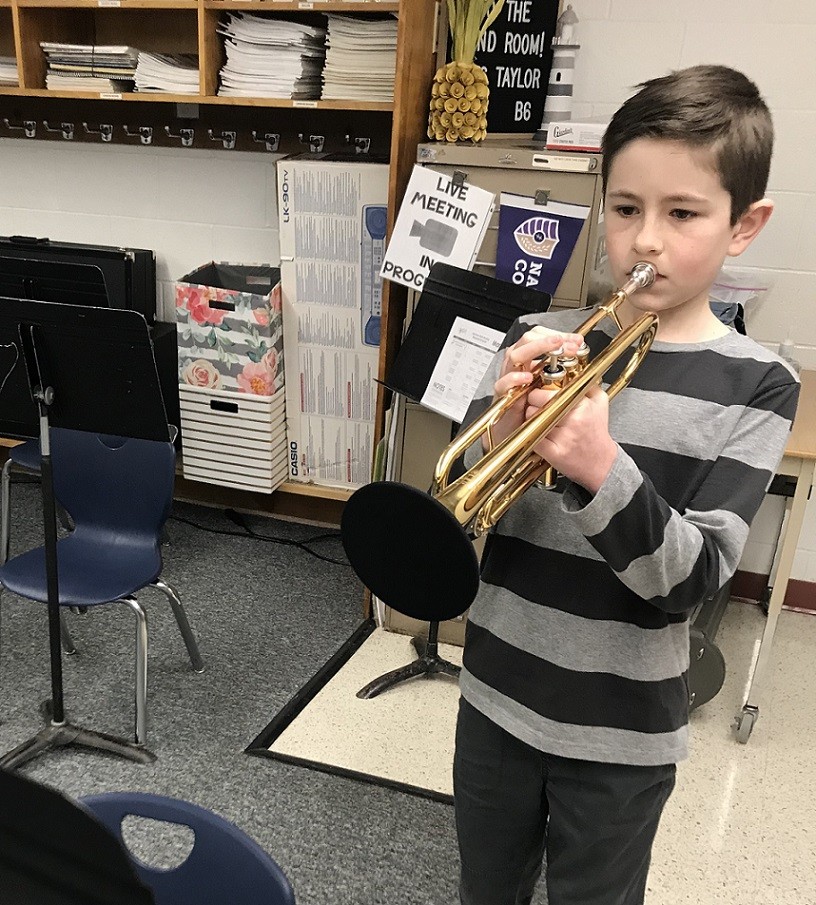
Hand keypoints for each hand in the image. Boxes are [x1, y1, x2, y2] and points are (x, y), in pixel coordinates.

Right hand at [484, 327, 583, 451]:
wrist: (516, 433)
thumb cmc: (533, 409)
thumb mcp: (552, 387)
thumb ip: (562, 372)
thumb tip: (581, 359)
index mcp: (530, 360)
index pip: (540, 336)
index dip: (559, 335)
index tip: (577, 340)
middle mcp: (518, 365)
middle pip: (527, 340)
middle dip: (549, 338)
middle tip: (568, 344)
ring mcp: (508, 378)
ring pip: (515, 356)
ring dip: (535, 349)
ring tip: (554, 348)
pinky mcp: (502, 395)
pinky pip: (503, 383)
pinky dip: (515, 378)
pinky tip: (528, 378)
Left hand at [525, 382, 617, 493]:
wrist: (601, 463)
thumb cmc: (596, 431)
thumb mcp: (599, 401)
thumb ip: (586, 380)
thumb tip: (570, 365)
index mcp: (583, 404)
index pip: (549, 390)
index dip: (540, 390)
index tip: (541, 392)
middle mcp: (574, 420)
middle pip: (537, 403)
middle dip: (532, 403)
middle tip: (537, 406)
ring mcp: (564, 437)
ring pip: (532, 419)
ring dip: (530, 418)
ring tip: (541, 420)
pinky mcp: (554, 453)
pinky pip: (533, 436)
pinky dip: (531, 434)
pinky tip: (539, 433)